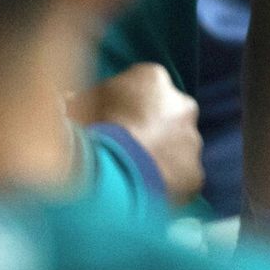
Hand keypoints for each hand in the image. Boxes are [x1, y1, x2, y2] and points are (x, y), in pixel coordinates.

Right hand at [71, 63, 203, 205]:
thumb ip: (86, 100)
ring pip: (177, 148)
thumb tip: (74, 101)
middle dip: (151, 130)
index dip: (126, 106)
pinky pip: (180, 178)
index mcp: (152, 78)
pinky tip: (142, 191)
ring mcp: (192, 140)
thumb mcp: (78, 104)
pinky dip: (165, 184)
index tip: (112, 122)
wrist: (108, 172)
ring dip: (160, 157)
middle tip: (124, 150)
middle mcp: (182, 104)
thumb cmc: (89, 131)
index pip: (144, 87)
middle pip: (167, 116)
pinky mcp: (195, 173)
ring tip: (130, 174)